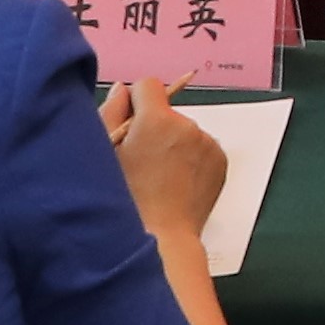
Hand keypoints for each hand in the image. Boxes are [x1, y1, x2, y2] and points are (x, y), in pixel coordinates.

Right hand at [108, 82, 229, 242]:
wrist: (161, 240)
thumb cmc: (125, 200)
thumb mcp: (104, 154)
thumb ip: (110, 113)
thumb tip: (122, 90)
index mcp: (157, 119)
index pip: (147, 84)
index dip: (134, 103)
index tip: (128, 127)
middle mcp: (189, 126)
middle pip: (166, 111)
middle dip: (153, 127)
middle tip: (140, 160)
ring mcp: (209, 144)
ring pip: (184, 131)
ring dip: (172, 144)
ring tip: (158, 177)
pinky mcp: (221, 161)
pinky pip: (201, 148)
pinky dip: (189, 159)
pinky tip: (176, 183)